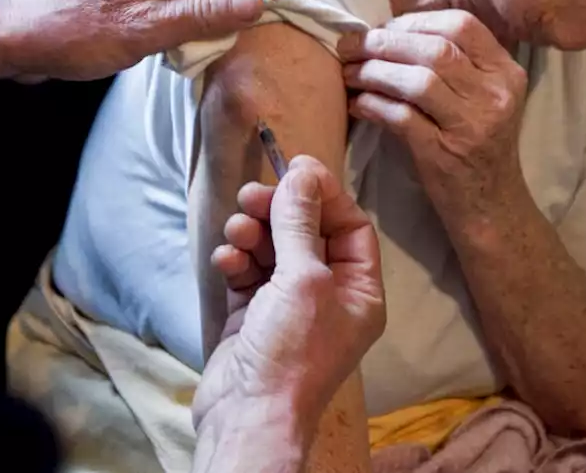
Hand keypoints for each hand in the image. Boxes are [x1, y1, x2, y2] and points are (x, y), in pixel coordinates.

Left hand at [0, 0, 281, 81]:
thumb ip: (202, 15)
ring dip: (202, 18)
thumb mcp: (142, 29)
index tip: (269, 0)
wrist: (10, 40)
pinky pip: (174, 3)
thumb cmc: (66, 30)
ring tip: (176, 51)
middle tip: (210, 40)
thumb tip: (257, 3)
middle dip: (228, 0)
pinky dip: (180, 26)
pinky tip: (160, 51)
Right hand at [193, 156, 385, 439]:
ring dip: (252, 233)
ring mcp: (288, 307)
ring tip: (236, 231)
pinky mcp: (253, 316)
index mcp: (359, 292)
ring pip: (272, 250)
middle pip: (307, 233)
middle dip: (279, 211)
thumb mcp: (303, 278)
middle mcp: (328, 297)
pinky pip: (247, 273)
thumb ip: (300, 222)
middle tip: (252, 195)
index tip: (295, 169)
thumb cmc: (290, 354)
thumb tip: (302, 173)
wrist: (248, 415)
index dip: (325, 196)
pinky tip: (227, 260)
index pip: (351, 226)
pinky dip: (236, 261)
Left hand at [337, 11, 526, 213]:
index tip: (383, 29)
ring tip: (349, 72)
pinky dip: (373, 105)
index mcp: (505, 73)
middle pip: (434, 50)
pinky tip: (356, 104)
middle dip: (384, 43)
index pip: (461, 25)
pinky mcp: (446, 154)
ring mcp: (473, 125)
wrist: (490, 206)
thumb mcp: (482, 98)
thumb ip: (455, 64)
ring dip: (374, 72)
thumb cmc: (476, 145)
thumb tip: (389, 32)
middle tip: (350, 45)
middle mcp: (495, 95)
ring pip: (417, 81)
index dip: (415, 22)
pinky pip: (401, 118)